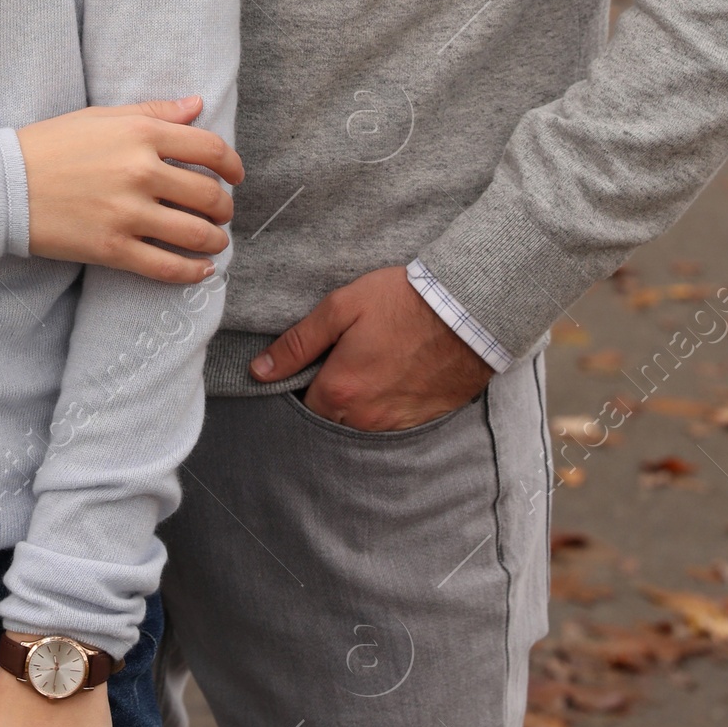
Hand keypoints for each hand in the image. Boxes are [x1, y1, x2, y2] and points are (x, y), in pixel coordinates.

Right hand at [18, 97, 242, 283]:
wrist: (3, 184)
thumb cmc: (52, 145)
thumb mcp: (103, 116)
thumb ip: (154, 111)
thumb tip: (197, 104)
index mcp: (141, 134)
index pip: (210, 150)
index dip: (232, 166)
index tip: (235, 176)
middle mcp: (141, 172)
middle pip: (208, 195)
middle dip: (223, 207)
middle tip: (220, 212)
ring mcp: (128, 214)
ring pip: (195, 234)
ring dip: (216, 240)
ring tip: (215, 241)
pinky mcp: (112, 249)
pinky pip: (166, 267)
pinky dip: (192, 272)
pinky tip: (201, 270)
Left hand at [251, 264, 491, 429]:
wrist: (467, 311)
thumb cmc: (403, 302)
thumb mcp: (342, 308)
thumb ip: (298, 342)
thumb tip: (259, 371)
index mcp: (339, 390)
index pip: (302, 402)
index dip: (303, 380)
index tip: (316, 360)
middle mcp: (364, 417)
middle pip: (330, 416)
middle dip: (330, 393)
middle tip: (345, 358)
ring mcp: (395, 423)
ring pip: (360, 423)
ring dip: (358, 402)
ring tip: (372, 365)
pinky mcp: (421, 421)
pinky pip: (390, 424)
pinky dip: (386, 405)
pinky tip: (394, 375)